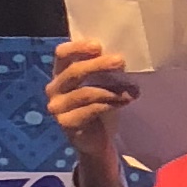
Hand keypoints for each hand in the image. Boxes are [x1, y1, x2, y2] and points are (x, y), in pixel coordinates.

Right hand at [47, 36, 137, 186]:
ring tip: (132, 88)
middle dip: (99, 65)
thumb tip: (120, 55)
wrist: (97, 141)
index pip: (62, 54)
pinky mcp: (66, 123)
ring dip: (111, 88)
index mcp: (60, 72)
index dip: (78, 48)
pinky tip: (126, 100)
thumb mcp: (101, 83)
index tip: (98, 46)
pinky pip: (90, 110)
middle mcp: (54, 88)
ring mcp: (57, 107)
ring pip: (85, 92)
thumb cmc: (100, 105)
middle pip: (74, 72)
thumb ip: (103, 69)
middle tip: (120, 61)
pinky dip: (110, 104)